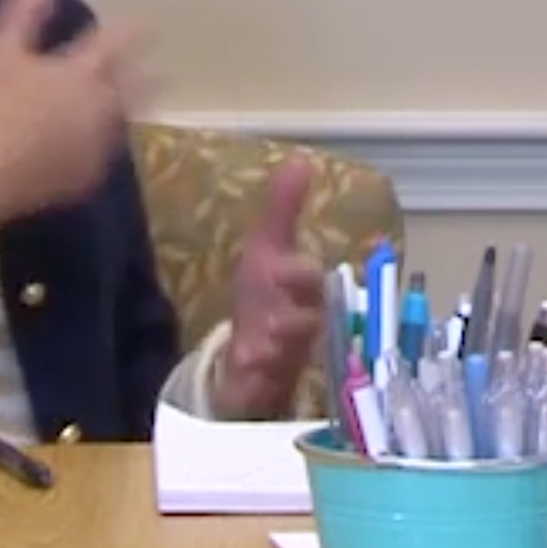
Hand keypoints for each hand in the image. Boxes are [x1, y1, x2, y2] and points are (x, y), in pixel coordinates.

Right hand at [0, 0, 146, 274]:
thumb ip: (23, 6)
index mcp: (82, 73)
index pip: (118, 42)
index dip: (134, 30)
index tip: (148, 23)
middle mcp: (101, 108)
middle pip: (135, 88)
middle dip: (149, 78)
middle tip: (165, 75)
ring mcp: (97, 147)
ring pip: (121, 123)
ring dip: (128, 111)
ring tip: (137, 107)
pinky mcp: (85, 178)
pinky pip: (100, 155)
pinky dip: (100, 144)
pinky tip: (96, 146)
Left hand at [208, 154, 324, 419]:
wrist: (254, 355)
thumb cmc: (265, 293)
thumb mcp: (267, 247)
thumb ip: (283, 207)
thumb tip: (301, 159)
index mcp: (297, 287)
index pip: (307, 278)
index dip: (300, 275)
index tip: (290, 269)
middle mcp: (297, 323)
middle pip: (300, 322)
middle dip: (289, 318)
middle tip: (270, 317)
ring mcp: (281, 358)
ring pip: (281, 356)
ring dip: (269, 350)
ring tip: (254, 348)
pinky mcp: (261, 388)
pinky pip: (259, 388)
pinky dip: (251, 382)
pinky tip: (239, 374)